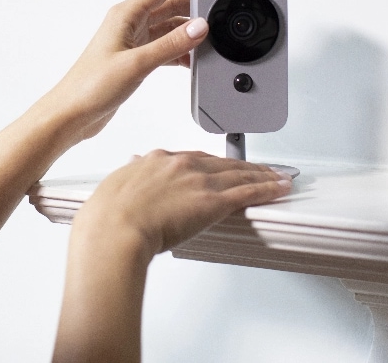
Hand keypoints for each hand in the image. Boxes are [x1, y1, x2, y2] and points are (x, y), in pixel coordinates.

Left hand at [36, 0, 222, 143]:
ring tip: (211, 40)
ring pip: (169, 26)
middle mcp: (129, 23)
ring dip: (189, 32)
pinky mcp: (134, 58)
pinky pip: (164, 46)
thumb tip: (200, 26)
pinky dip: (180, 50)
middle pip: (170, 4)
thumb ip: (171, 45)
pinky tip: (192, 60)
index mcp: (126, 14)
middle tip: (220, 11)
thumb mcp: (137, 64)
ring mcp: (132, 40)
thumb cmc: (91, 86)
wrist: (73, 113)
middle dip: (196, 6)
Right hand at [73, 150, 292, 258]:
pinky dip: (267, 188)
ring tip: (278, 176)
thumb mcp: (116, 186)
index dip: (212, 163)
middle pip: (223, 162)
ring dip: (263, 175)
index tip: (220, 166)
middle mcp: (182, 165)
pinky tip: (280, 187)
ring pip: (240, 174)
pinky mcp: (212, 202)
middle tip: (262, 168)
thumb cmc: (108, 215)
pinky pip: (248, 192)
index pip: (194, 158)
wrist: (113, 229)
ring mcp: (199, 181)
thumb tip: (132, 166)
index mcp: (158, 160)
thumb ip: (130, 175)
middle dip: (245, 166)